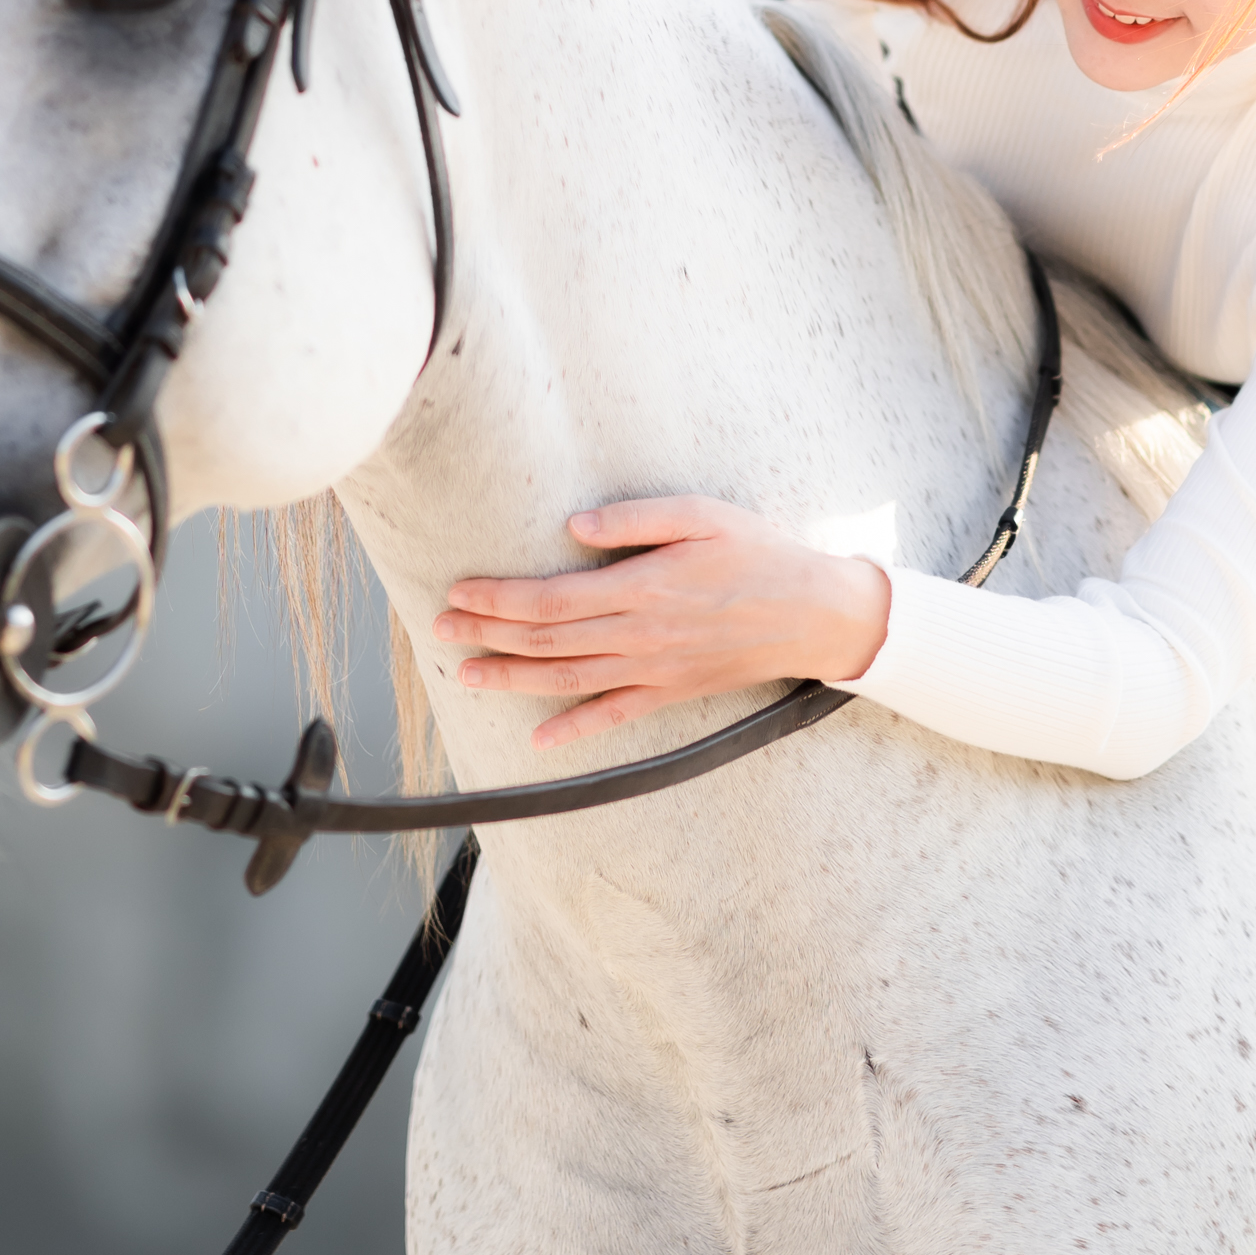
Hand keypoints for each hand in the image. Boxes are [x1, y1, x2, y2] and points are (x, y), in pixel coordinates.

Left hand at [433, 499, 890, 749]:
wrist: (815, 613)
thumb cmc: (758, 553)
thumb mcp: (702, 515)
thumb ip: (635, 519)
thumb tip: (573, 527)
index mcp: (641, 587)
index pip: (550, 599)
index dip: (498, 599)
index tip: (459, 592)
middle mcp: (639, 635)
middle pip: (546, 641)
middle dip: (488, 635)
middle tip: (440, 629)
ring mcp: (654, 670)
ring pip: (568, 681)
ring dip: (512, 680)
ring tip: (467, 675)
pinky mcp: (671, 691)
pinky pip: (614, 716)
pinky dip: (574, 730)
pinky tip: (538, 740)